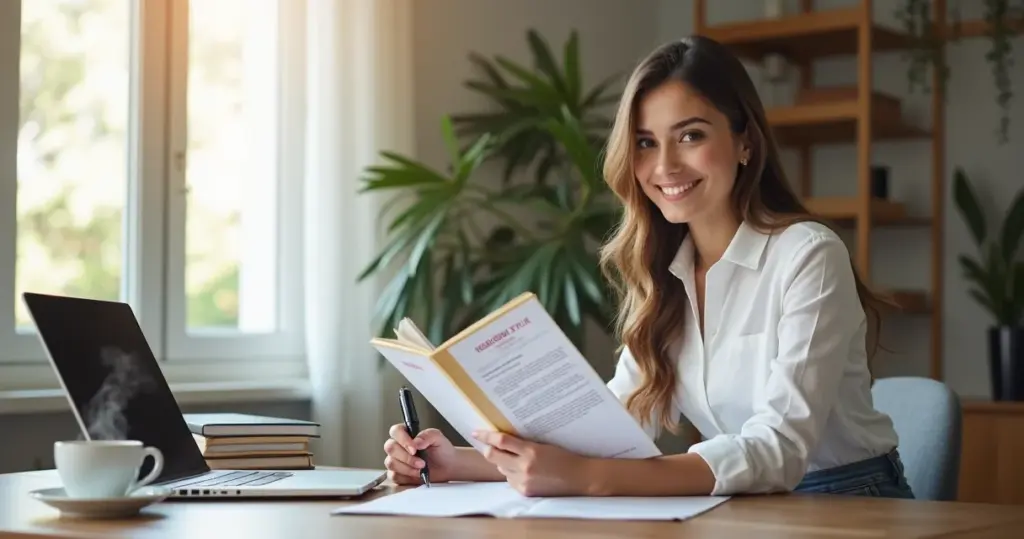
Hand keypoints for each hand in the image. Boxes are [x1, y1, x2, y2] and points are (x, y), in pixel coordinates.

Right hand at [383, 423, 457, 484]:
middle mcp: (398, 446)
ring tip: (421, 470)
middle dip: (406, 457)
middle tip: (422, 463)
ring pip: (391, 463)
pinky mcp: (397, 474)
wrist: (447, 467)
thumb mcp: (438, 439)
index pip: (395, 431)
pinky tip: (416, 476)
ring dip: (407, 468)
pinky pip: (393, 477)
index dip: (402, 439)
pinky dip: (406, 478)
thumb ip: (428, 435)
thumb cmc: (442, 451)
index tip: (414, 449)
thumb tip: (416, 442)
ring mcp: (395, 461)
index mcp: (406, 434)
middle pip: (390, 448)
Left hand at [471, 430, 590, 496]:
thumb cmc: (564, 458)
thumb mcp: (543, 445)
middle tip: (488, 445)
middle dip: (488, 449)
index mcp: (531, 451)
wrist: (579, 478)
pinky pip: (510, 480)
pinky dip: (512, 474)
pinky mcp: (525, 492)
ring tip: (516, 459)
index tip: (476, 432)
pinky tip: (524, 471)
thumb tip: (502, 441)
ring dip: (503, 462)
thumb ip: (523, 444)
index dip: (486, 435)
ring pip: (501, 468)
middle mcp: (524, 467)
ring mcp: (523, 481)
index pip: (501, 441)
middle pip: (493, 456)